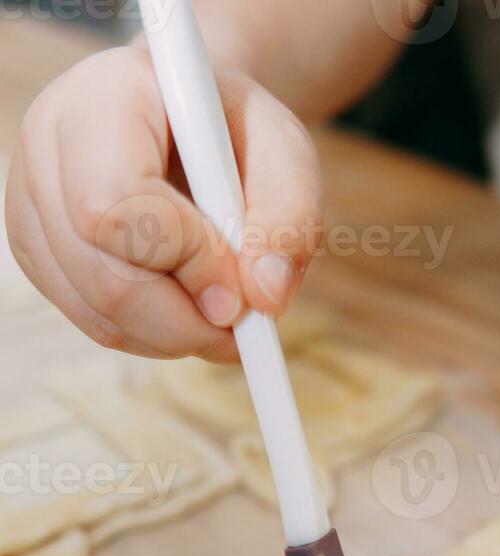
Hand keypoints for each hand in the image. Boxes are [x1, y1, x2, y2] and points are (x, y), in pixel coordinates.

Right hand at [5, 46, 322, 360]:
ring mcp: (31, 206)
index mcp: (102, 98)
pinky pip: (96, 324)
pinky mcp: (40, 253)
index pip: (117, 205)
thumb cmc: (236, 131)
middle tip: (241, 327)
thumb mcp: (286, 153)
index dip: (186, 261)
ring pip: (98, 312)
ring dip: (175, 335)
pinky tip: (187, 306)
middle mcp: (47, 148)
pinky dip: (154, 336)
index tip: (242, 285)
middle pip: (100, 275)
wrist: (191, 122)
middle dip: (184, 321)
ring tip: (222, 308)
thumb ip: (289, 218)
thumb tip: (264, 298)